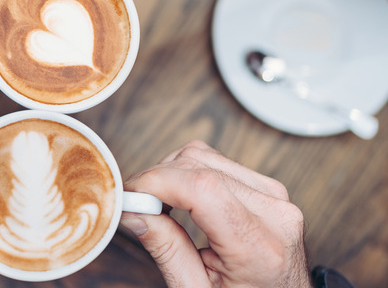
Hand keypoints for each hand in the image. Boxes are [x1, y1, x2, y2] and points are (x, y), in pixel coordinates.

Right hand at [122, 140, 311, 287]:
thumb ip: (165, 249)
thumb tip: (132, 210)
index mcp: (259, 248)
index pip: (201, 188)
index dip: (154, 183)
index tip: (128, 196)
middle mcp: (274, 214)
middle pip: (198, 166)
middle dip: (155, 179)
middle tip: (134, 204)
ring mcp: (275, 197)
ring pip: (204, 155)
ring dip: (170, 173)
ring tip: (157, 204)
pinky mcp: (269, 188)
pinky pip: (217, 161)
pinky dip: (189, 173)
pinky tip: (179, 197)